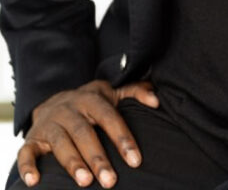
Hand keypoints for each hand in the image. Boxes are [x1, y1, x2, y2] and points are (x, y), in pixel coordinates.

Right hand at [17, 79, 158, 187]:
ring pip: (60, 142)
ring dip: (72, 162)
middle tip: (110, 181)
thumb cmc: (89, 104)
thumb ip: (134, 93)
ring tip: (85, 182)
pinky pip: (26, 152)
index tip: (135, 160)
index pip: (109, 117)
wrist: (52, 101)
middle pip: (84, 133)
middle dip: (98, 156)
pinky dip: (28, 166)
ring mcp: (49, 124)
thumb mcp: (111, 94)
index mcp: (90, 99)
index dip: (122, 138)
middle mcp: (69, 110)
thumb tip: (156, 101)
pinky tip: (35, 182)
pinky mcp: (31, 139)